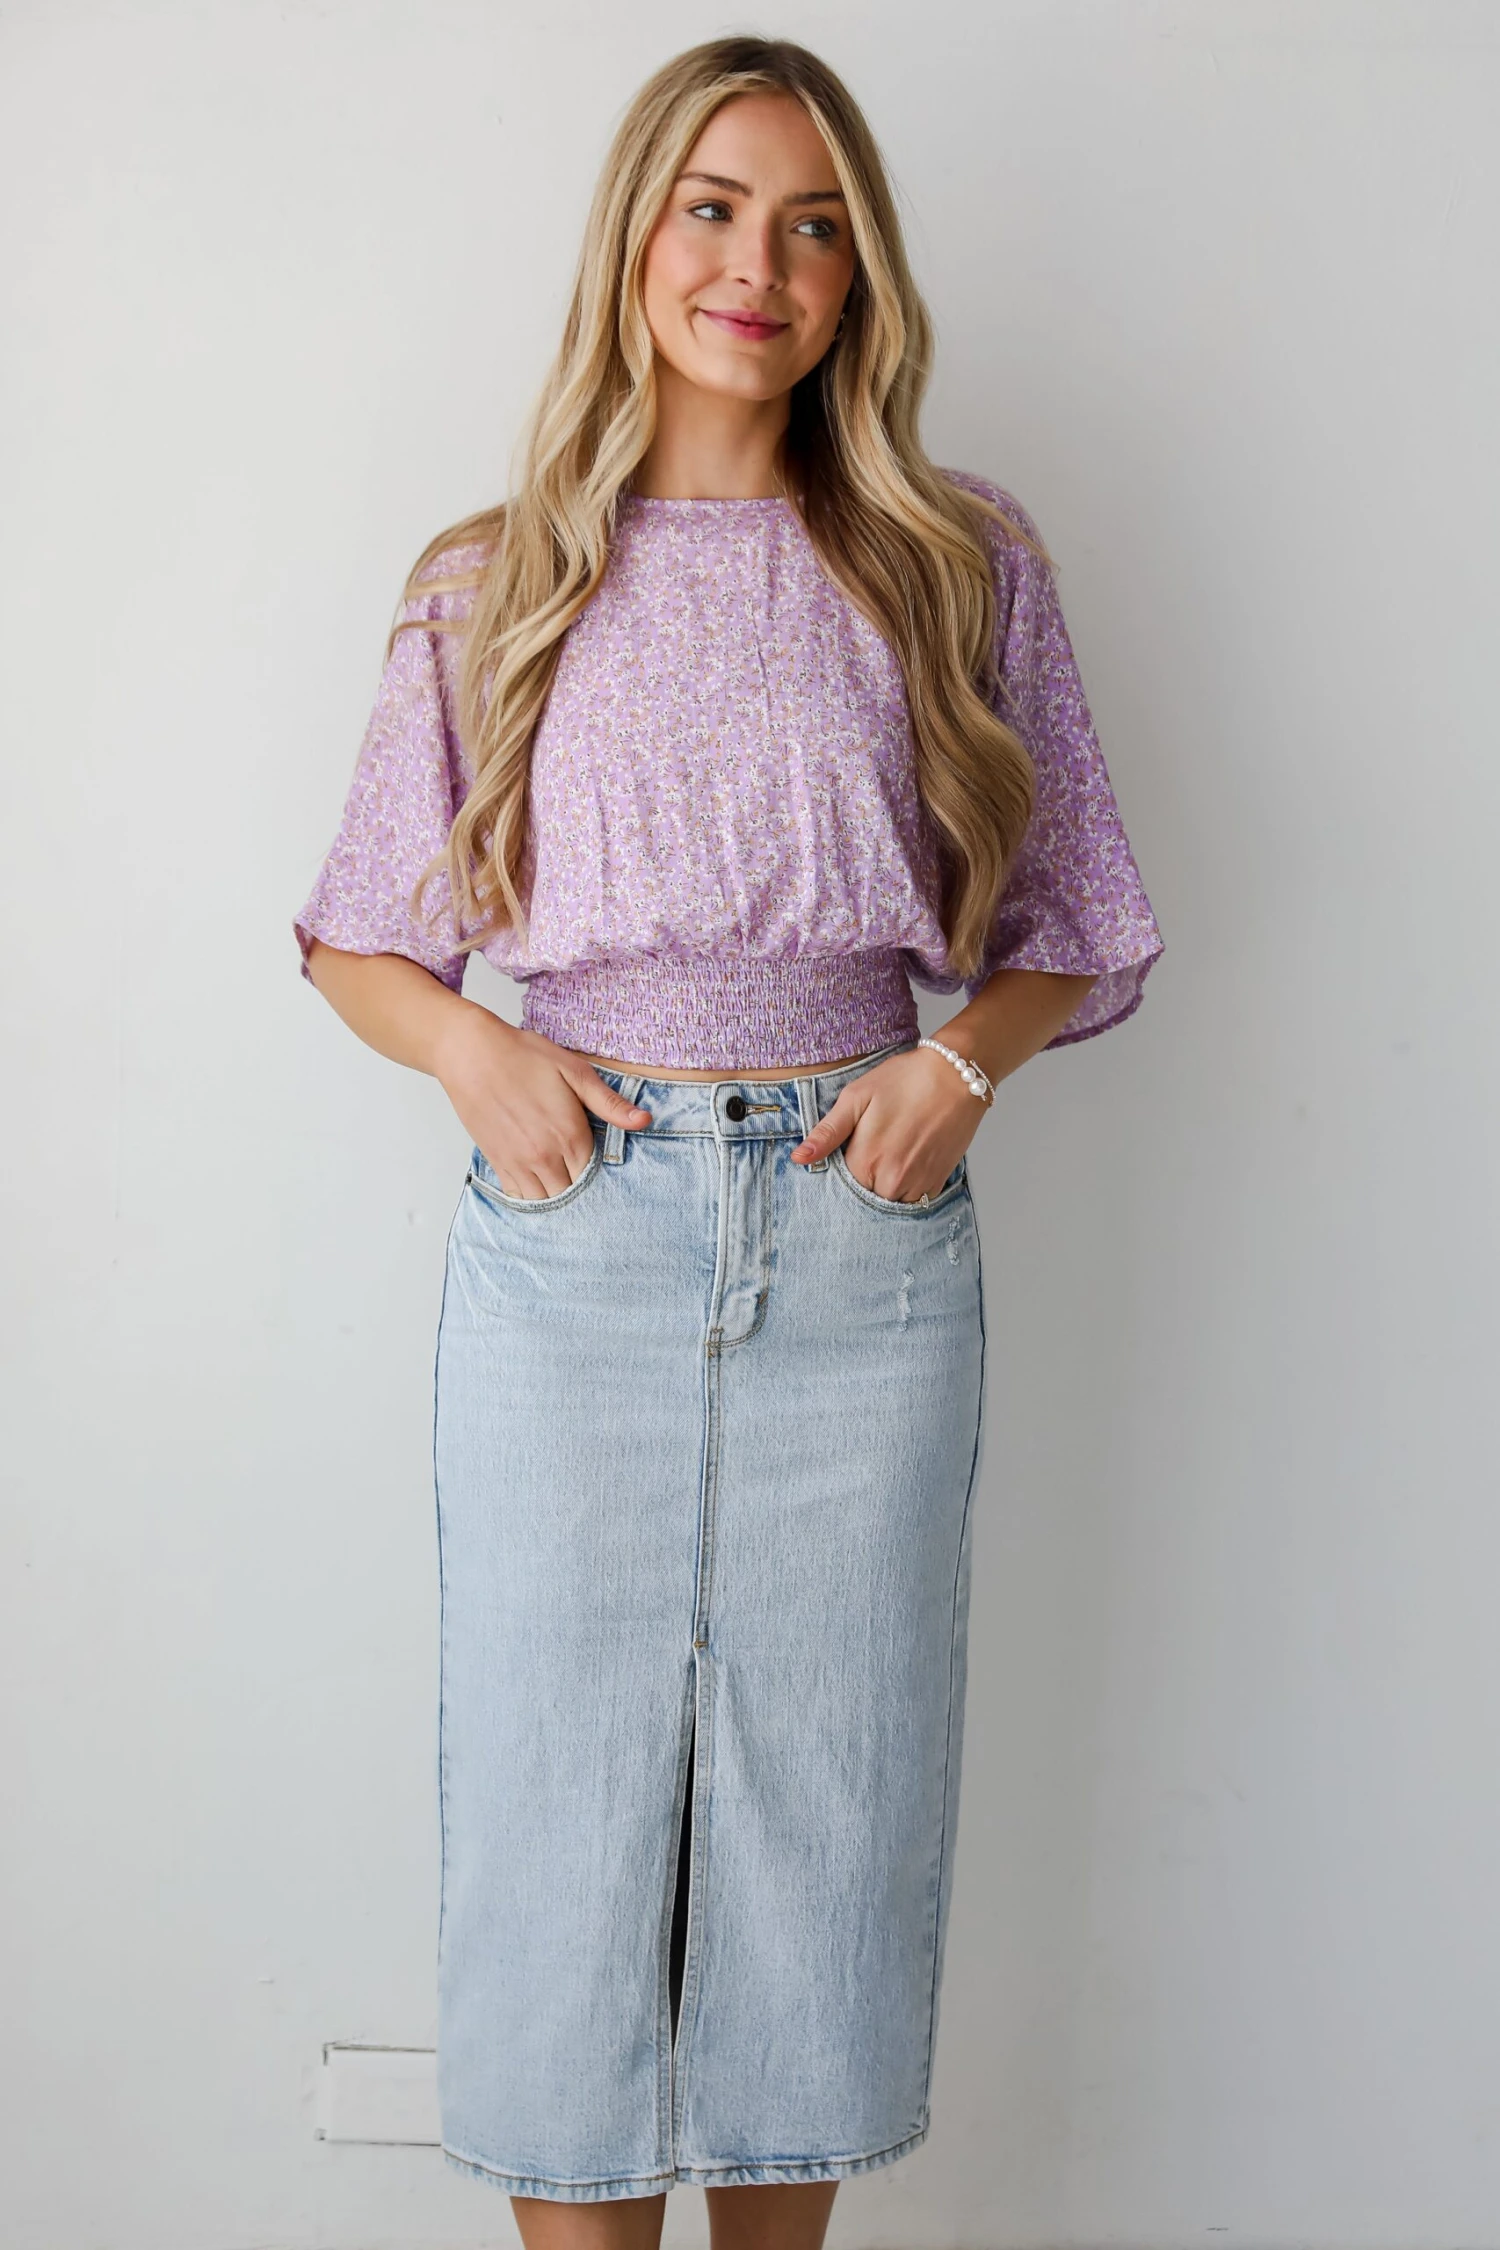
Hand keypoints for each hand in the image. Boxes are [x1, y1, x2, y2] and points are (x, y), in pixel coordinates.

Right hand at [434, 1011, 651, 1200]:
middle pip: (572, 1194)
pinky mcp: (497, 1161)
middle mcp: (545, 1157)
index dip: (601, 1174)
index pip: (595, 1176)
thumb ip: (610, 1103)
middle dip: (580, 1189)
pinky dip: (530, 1195)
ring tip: (562, 1181)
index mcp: (570, 1136)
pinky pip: (518, 1196)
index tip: (602, 1166)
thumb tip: (645, 1121)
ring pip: (545, 1201)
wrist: (471, 1054)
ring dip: (556, 1195)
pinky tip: (538, 1183)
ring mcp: (519, 1163)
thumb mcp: (575, 1071)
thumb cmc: (523, 1056)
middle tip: (582, 1174)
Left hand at [789, 1044, 987, 1201]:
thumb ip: (827, 1133)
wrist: (955, 1075)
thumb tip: (799, 1159)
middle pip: (865, 1195)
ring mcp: (917, 1184)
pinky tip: (911, 1156)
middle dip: (865, 1177)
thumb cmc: (904, 1080)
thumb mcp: (856, 1098)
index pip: (841, 1185)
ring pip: (890, 1199)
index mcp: (866, 1161)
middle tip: (877, 1142)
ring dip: (886, 1183)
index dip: (843, 1167)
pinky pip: (914, 1198)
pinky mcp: (938, 1182)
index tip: (853, 1148)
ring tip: (895, 1148)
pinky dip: (909, 1185)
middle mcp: (891, 1181)